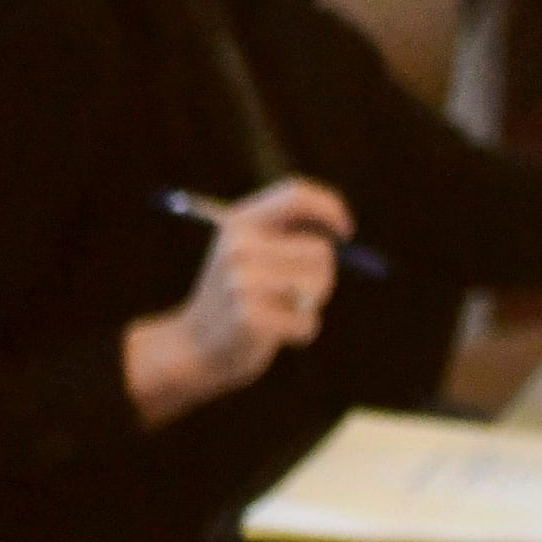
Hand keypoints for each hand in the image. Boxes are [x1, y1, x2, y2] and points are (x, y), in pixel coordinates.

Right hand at [124, 176, 353, 425]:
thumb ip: (291, 235)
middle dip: (323, 276)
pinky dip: (302, 332)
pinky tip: (274, 334)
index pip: (296, 196)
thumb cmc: (236, 297)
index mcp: (239, 221)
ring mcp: (242, 281)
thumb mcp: (251, 253)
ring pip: (318, 287)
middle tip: (298, 295)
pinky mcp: (250, 318)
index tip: (346, 233)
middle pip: (321, 250)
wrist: (194, 345)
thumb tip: (341, 233)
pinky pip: (308, 322)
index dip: (330, 209)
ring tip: (280, 312)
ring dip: (311, 305)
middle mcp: (239, 245)